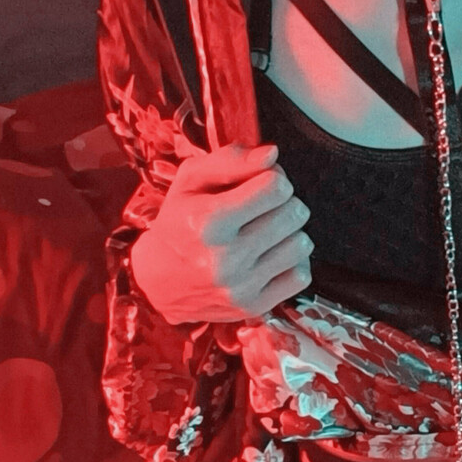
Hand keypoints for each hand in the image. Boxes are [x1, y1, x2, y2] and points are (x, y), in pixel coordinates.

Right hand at [130, 140, 312, 324]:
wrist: (159, 282)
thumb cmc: (179, 221)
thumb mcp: (191, 180)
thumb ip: (231, 160)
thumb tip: (272, 155)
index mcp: (208, 221)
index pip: (276, 187)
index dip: (273, 178)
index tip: (259, 184)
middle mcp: (226, 257)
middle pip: (293, 212)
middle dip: (284, 202)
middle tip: (264, 207)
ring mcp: (241, 286)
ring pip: (302, 243)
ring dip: (291, 232)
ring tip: (268, 231)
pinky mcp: (254, 306)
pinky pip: (301, 275)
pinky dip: (293, 261)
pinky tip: (273, 254)